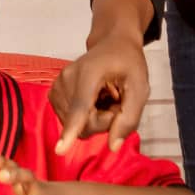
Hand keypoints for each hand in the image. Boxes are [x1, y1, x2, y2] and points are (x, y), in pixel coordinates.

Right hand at [49, 32, 149, 153]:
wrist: (112, 44)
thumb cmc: (128, 63)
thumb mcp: (140, 87)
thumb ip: (129, 117)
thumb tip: (113, 146)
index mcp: (89, 74)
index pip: (81, 108)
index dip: (72, 130)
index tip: (59, 150)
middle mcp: (67, 78)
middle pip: (83, 123)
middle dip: (103, 121)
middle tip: (117, 101)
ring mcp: (57, 85)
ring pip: (75, 124)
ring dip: (94, 118)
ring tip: (105, 97)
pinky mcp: (54, 93)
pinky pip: (70, 119)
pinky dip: (84, 116)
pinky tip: (93, 100)